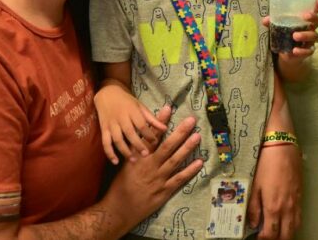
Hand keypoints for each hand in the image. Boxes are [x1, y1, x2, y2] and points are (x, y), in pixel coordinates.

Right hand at [94, 83, 166, 163]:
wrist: (107, 93)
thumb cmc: (127, 101)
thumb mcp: (140, 106)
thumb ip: (152, 119)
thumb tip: (165, 129)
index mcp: (132, 111)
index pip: (141, 124)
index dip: (148, 134)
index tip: (155, 142)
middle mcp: (121, 118)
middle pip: (130, 133)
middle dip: (138, 145)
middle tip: (146, 155)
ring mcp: (111, 124)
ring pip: (117, 139)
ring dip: (125, 151)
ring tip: (134, 160)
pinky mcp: (103, 129)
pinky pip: (105, 142)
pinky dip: (109, 153)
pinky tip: (115, 162)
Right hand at [104, 116, 202, 230]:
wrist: (118, 209)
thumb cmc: (121, 186)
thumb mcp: (126, 165)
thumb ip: (136, 151)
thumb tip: (143, 135)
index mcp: (140, 158)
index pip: (152, 136)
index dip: (160, 122)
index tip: (168, 108)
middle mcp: (150, 166)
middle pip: (167, 146)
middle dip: (180, 132)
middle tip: (191, 120)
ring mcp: (158, 179)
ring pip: (175, 160)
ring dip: (187, 148)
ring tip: (197, 136)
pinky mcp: (164, 191)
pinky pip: (179, 179)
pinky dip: (189, 171)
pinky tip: (199, 162)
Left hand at [247, 144, 301, 239]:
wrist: (283, 146)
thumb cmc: (265, 164)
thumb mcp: (254, 185)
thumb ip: (253, 207)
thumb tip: (253, 223)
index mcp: (273, 207)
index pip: (270, 234)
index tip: (257, 239)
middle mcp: (287, 208)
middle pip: (286, 235)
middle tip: (267, 237)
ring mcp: (296, 203)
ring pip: (295, 227)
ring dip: (286, 234)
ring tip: (278, 233)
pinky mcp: (301, 195)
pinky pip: (299, 217)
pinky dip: (293, 224)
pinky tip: (287, 222)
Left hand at [263, 0, 317, 58]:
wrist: (286, 54)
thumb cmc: (286, 34)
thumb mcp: (279, 27)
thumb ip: (273, 23)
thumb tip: (265, 20)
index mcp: (305, 20)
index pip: (314, 11)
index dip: (317, 6)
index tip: (317, 0)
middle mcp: (311, 28)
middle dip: (313, 17)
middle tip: (305, 16)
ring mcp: (311, 40)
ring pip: (313, 35)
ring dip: (305, 35)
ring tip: (294, 36)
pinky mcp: (308, 51)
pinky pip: (308, 51)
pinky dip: (302, 51)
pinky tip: (295, 51)